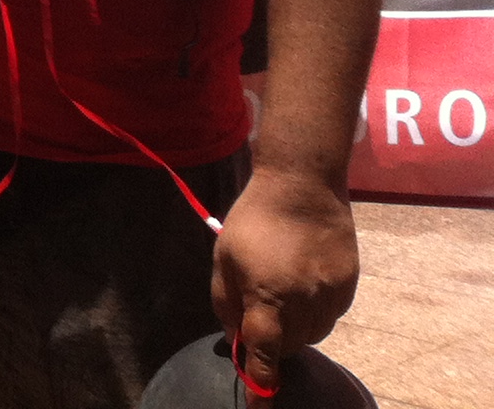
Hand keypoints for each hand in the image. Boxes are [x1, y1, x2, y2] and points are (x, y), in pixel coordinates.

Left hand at [213, 169, 359, 391]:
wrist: (303, 187)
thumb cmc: (253, 220)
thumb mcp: (224, 258)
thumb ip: (226, 302)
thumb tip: (236, 338)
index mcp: (267, 298)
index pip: (265, 355)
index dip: (262, 386)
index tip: (260, 408)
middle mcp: (304, 305)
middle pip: (290, 346)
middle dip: (273, 340)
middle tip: (261, 312)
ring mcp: (331, 297)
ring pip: (313, 334)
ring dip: (295, 327)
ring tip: (282, 289)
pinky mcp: (349, 288)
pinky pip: (330, 315)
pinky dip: (315, 311)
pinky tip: (303, 282)